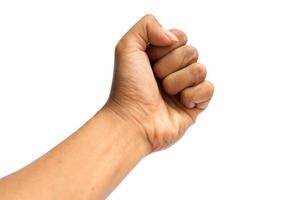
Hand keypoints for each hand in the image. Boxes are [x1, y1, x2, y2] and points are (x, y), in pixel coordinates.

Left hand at [104, 14, 213, 152]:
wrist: (133, 121)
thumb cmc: (128, 88)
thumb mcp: (127, 47)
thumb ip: (147, 25)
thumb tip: (173, 37)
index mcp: (160, 57)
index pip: (180, 37)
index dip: (165, 48)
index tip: (150, 62)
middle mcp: (174, 70)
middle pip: (191, 52)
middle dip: (170, 66)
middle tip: (156, 80)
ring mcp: (186, 87)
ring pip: (200, 70)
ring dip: (179, 82)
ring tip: (165, 94)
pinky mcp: (195, 105)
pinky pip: (209, 88)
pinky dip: (193, 95)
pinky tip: (180, 104)